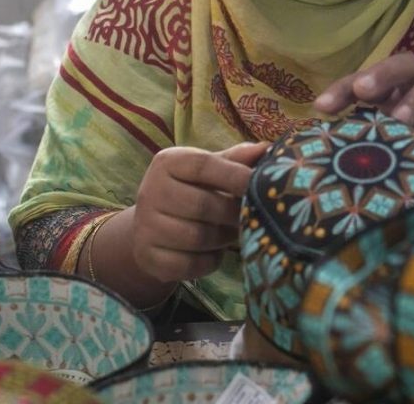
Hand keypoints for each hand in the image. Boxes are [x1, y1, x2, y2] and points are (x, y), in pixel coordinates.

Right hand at [128, 142, 266, 282]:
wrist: (151, 226)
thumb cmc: (191, 190)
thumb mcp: (209, 171)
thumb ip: (235, 160)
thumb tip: (267, 149)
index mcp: (168, 162)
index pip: (203, 165)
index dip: (234, 175)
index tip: (257, 185)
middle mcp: (151, 191)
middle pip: (202, 205)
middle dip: (232, 214)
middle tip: (249, 217)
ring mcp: (146, 226)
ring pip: (197, 238)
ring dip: (223, 239)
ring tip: (232, 234)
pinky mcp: (148, 257)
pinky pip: (190, 264)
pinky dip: (210, 261)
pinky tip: (213, 252)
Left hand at [315, 52, 413, 164]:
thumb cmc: (407, 173)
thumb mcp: (375, 157)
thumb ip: (352, 144)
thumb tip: (313, 145)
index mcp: (396, 96)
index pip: (368, 80)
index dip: (344, 87)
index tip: (322, 107)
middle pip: (410, 65)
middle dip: (386, 72)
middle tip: (365, 90)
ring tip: (401, 120)